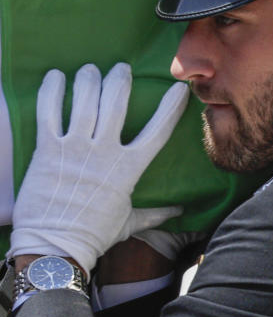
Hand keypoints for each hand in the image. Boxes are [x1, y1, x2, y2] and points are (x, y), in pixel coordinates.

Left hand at [10, 63, 189, 275]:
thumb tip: (181, 212)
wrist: (55, 246)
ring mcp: (74, 149)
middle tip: (120, 69)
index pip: (157, 130)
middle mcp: (104, 152)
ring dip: (89, 80)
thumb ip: (156, 213)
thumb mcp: (130, 222)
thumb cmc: (95, 235)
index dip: (170, 107)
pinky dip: (52, 91)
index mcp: (129, 168)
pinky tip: (56, 77)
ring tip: (91, 69)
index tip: (178, 89)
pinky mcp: (47, 150)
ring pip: (85, 102)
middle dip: (120, 81)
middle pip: (116, 104)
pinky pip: (49, 112)